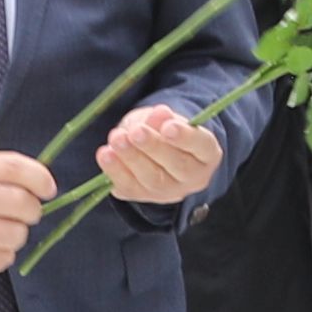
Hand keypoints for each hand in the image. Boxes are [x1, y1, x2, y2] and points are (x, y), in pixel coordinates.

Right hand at [0, 152, 58, 275]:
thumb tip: (41, 182)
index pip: (14, 168)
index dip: (40, 178)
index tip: (48, 189)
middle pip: (22, 203)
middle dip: (31, 211)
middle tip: (23, 214)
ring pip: (17, 234)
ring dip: (16, 235)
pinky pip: (4, 259)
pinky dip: (1, 255)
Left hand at [93, 103, 221, 207]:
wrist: (154, 149)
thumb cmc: (163, 129)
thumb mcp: (164, 117)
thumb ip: (161, 118)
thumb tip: (159, 114)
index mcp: (206, 154)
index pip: (201, 146)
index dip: (185, 137)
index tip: (168, 126)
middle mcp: (193, 177)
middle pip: (177, 166)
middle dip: (153, 147)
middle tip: (135, 132)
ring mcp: (169, 191)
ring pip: (153, 180)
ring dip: (132, 159)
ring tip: (116, 139)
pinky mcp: (144, 196)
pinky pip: (130, 189)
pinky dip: (115, 172)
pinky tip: (105, 155)